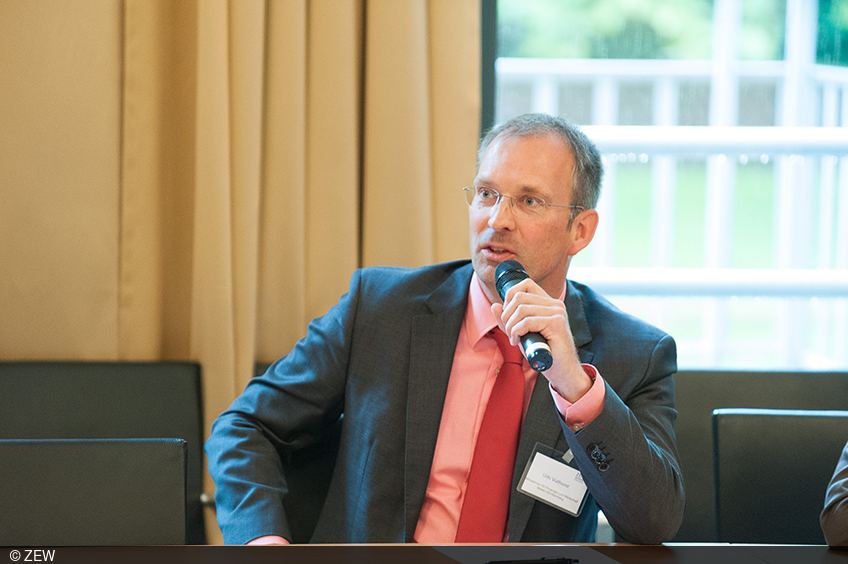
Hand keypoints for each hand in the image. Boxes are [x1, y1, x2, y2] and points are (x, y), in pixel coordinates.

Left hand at [491, 278, 591, 401]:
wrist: (562, 371)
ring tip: (514, 338)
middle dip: (507, 314)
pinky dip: (516, 332)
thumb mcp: (522, 333)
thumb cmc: (544, 352)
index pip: (526, 284)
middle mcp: (555, 304)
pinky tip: (517, 341)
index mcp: (548, 303)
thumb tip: (495, 306)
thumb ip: (509, 320)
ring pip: (521, 309)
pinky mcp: (556, 323)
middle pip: (519, 296)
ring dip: (511, 326)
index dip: (510, 295)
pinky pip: (527, 322)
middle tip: (509, 331)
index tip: (507, 314)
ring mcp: (557, 312)